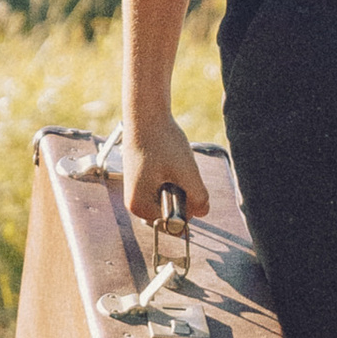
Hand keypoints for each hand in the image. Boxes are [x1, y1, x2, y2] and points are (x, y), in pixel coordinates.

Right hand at [122, 114, 208, 233]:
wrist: (146, 114)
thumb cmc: (162, 141)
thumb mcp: (187, 172)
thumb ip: (199, 198)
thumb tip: (203, 212)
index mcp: (139, 208)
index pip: (174, 223)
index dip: (187, 205)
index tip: (181, 180)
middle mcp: (134, 203)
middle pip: (172, 211)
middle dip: (182, 193)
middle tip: (176, 168)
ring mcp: (136, 191)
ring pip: (171, 197)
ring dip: (179, 183)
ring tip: (170, 162)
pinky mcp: (141, 179)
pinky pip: (166, 186)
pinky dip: (173, 175)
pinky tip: (166, 158)